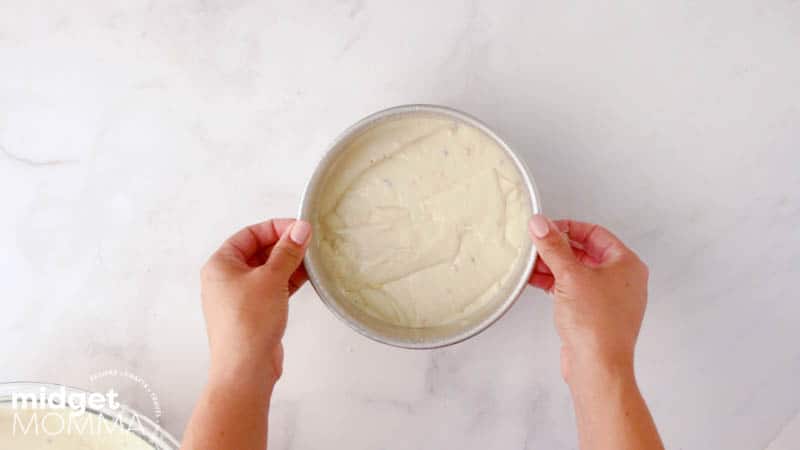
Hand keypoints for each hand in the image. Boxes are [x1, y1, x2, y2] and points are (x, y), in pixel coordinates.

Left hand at [200, 218, 311, 385]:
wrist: (246, 369)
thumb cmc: (249, 322)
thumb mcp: (271, 279)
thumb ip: (287, 252)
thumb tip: (300, 228)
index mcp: (221, 264)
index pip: (249, 234)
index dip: (275, 228)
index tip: (300, 228)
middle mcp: (227, 278)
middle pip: (259, 251)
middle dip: (285, 245)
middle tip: (310, 242)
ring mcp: (240, 297)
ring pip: (268, 270)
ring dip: (289, 263)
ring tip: (313, 258)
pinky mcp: (255, 312)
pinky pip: (273, 288)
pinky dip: (289, 281)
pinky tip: (308, 277)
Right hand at [527, 215, 648, 387]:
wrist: (598, 366)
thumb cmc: (597, 325)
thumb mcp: (570, 276)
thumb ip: (553, 247)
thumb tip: (541, 224)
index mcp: (626, 264)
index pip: (595, 233)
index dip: (568, 228)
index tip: (546, 228)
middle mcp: (622, 280)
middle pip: (585, 252)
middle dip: (557, 249)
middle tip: (535, 245)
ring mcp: (609, 298)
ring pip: (577, 272)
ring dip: (552, 266)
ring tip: (529, 263)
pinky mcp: (595, 315)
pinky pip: (573, 290)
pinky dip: (555, 284)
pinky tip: (535, 281)